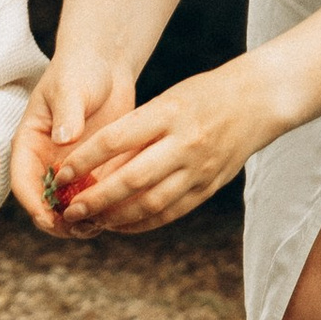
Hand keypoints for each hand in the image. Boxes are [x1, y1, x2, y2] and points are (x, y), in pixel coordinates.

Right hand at [9, 51, 135, 237]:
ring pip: (68, 206)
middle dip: (58, 222)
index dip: (33, 204)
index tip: (49, 219)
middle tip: (80, 230)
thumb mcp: (69, 87)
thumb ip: (66, 112)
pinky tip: (118, 214)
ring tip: (100, 226)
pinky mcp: (94, 169)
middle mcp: (46, 161)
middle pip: (44, 203)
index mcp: (30, 143)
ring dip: (80, 221)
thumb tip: (63, 138)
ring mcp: (70, 168)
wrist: (106, 64)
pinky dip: (101, 210)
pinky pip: (93, 197)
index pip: (23, 182)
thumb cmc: (80, 69)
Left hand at [54, 58, 287, 233]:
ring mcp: (199, 169)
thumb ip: (135, 129)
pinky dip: (143, 223)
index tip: (61, 173)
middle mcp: (184, 143)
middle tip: (70, 210)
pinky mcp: (209, 187)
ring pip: (150, 203)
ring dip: (116, 217)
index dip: (85, 160)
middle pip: (131, 179)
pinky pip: (171, 212)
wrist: (259, 101)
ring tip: (92, 221)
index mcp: (168, 113)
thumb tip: (95, 163)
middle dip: (95, 198)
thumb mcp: (167, 99)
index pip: (116, 140)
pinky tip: (122, 225)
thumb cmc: (204, 95)